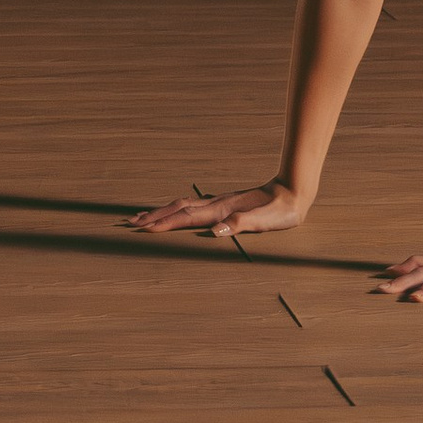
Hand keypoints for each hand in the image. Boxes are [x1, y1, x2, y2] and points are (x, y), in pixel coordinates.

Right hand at [125, 177, 307, 242]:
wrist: (292, 191)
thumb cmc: (281, 210)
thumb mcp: (266, 221)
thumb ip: (241, 224)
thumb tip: (216, 231)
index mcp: (222, 210)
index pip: (186, 218)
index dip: (164, 224)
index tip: (142, 229)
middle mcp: (216, 204)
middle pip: (178, 209)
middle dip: (154, 217)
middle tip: (130, 222)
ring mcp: (219, 203)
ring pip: (183, 206)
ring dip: (162, 212)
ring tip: (143, 218)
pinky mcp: (224, 205)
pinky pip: (192, 207)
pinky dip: (176, 211)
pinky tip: (174, 214)